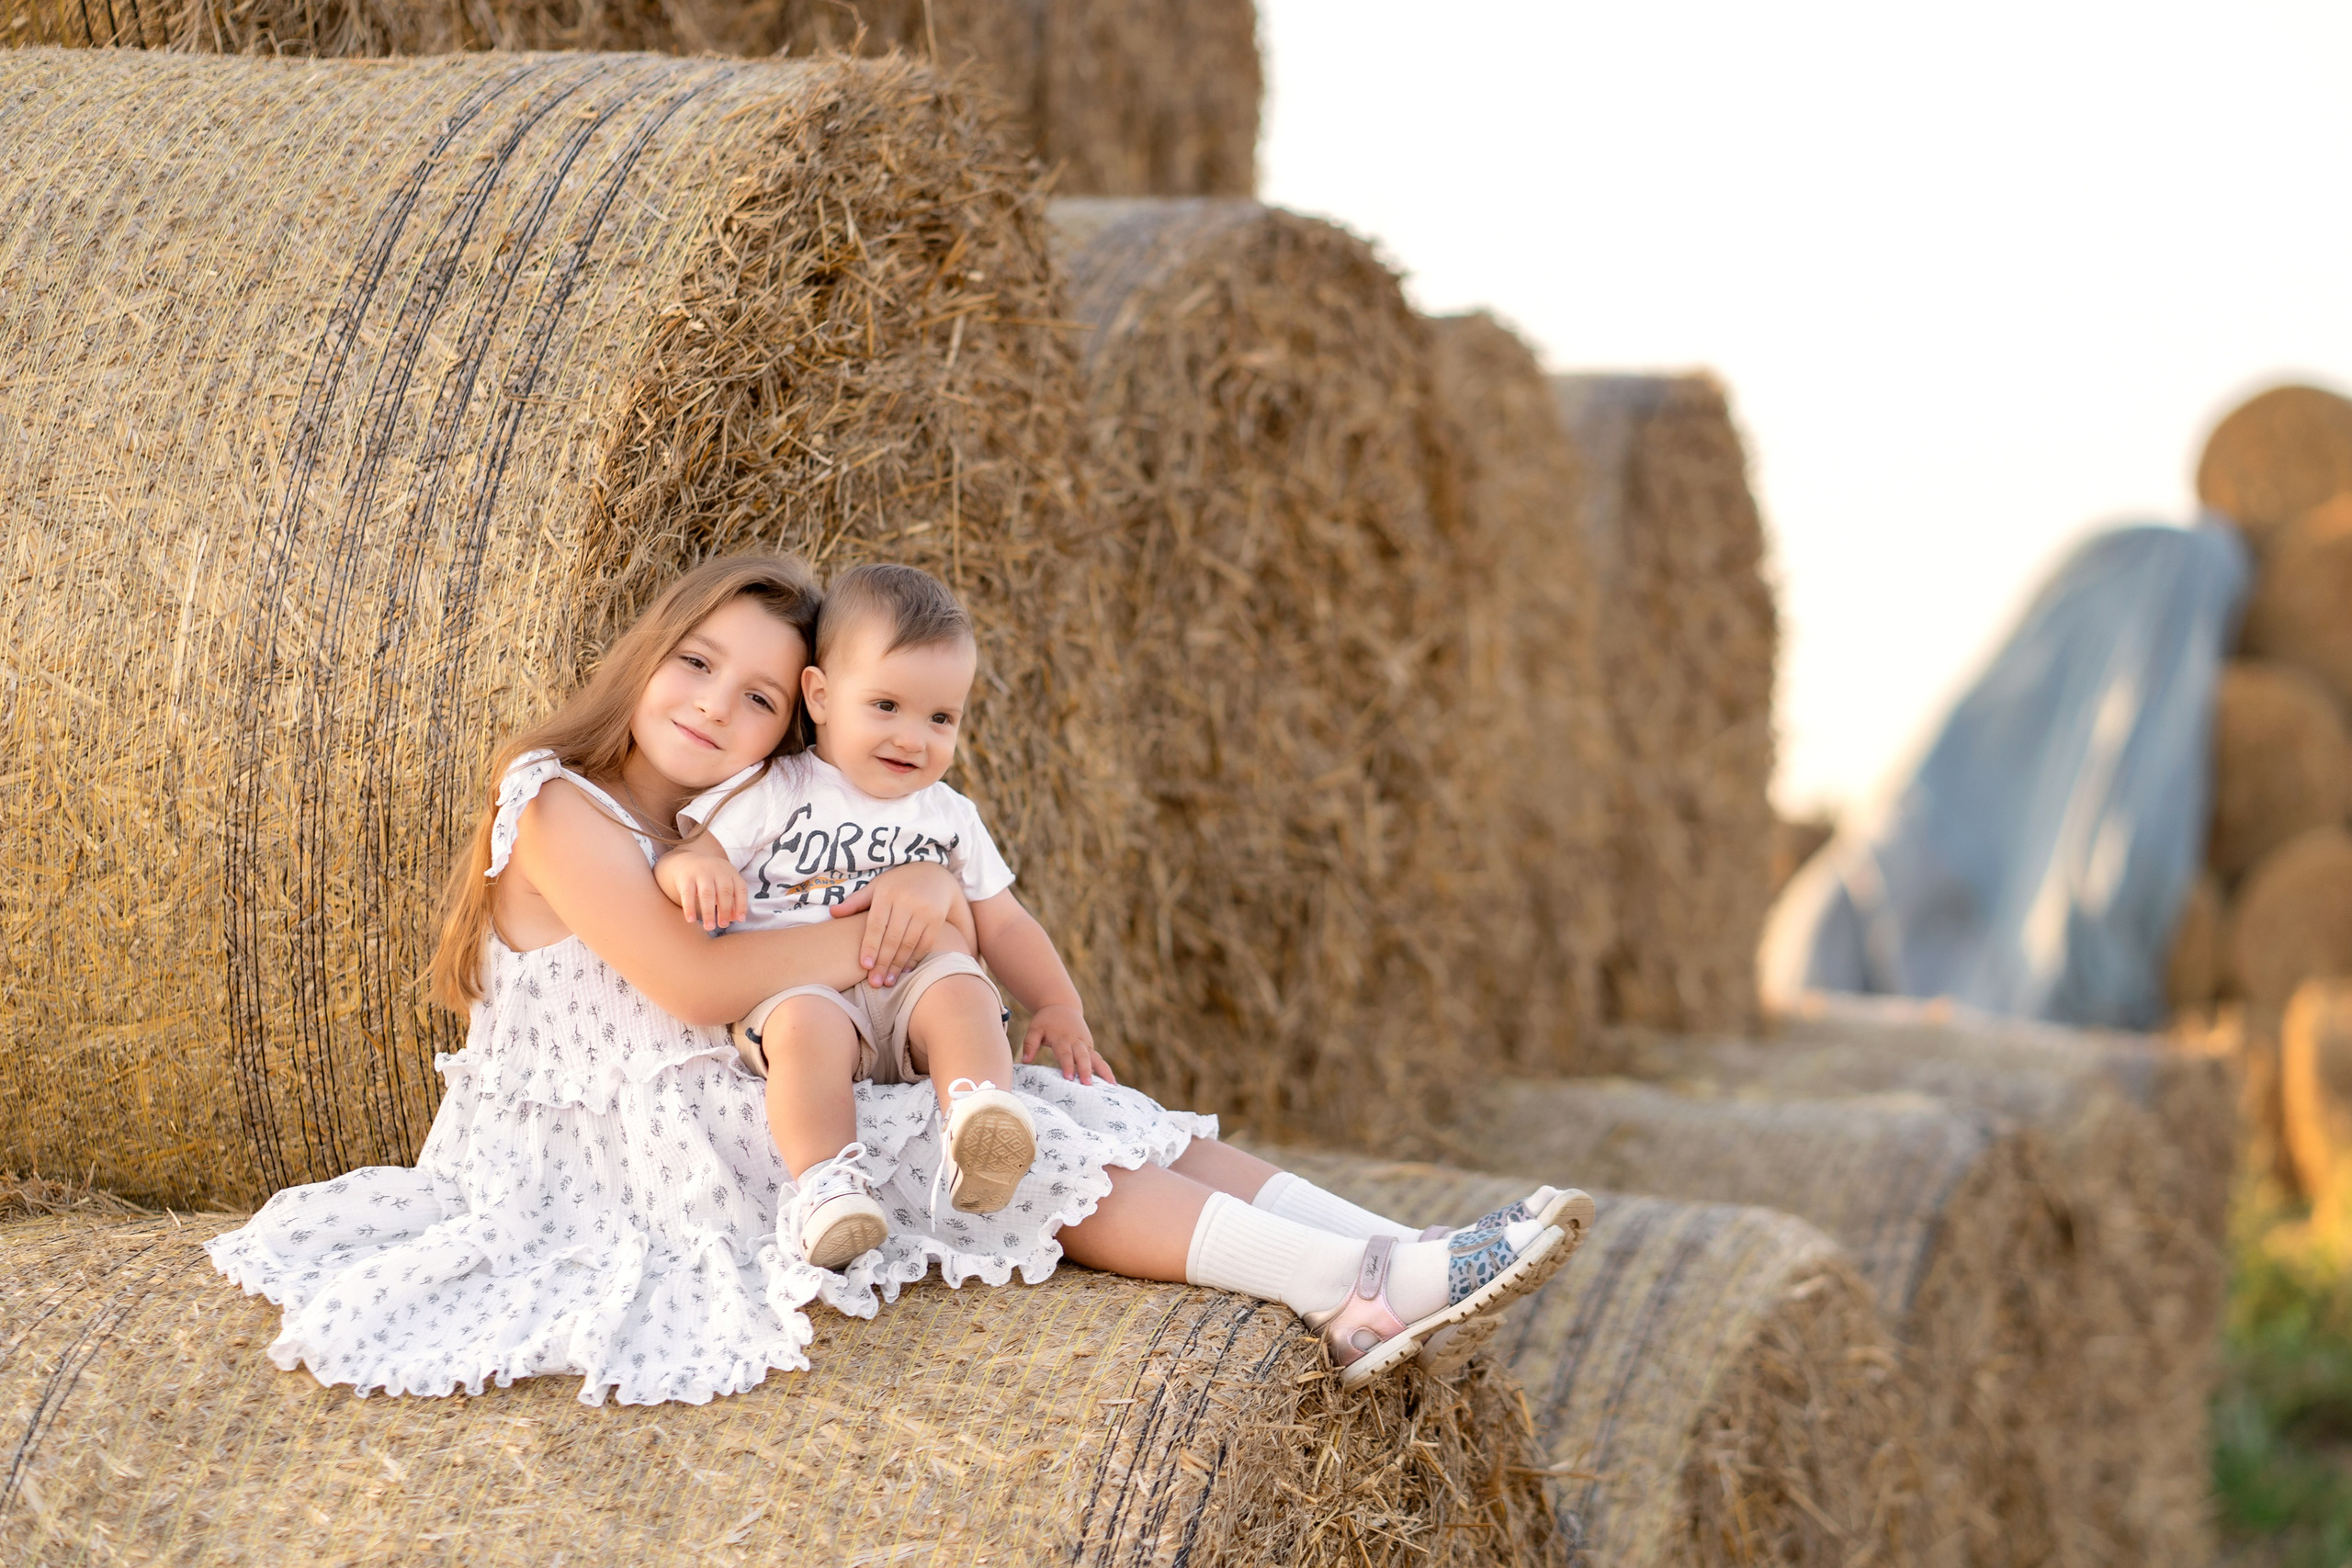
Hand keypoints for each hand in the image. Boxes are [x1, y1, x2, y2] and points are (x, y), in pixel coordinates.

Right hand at [656, 853, 747, 932]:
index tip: (740, 920)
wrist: (687, 862)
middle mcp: (718, 871)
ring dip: (709, 912)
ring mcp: (701, 873)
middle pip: (724, 892)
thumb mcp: (723, 884)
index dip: (742, 905)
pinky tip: (691, 920)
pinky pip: (688, 894)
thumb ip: (731, 900)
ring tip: (709, 927)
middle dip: (725, 910)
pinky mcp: (686, 877)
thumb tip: (735, 919)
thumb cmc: (711, 879)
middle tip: (722, 925)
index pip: (740, 889)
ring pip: (707, 894)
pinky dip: (690, 908)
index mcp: (731, 873)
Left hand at [831, 861, 962, 985]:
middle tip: (875, 982)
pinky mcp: (937, 919)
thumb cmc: (898, 883)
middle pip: (892, 938)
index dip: (870, 946)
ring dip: (898, 965)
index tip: (865, 966)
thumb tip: (832, 912)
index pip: (876, 925)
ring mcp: (924, 910)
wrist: (934, 874)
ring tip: (888, 981)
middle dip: (883, 962)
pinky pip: (925, 943)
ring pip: (909, 943)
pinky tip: (905, 971)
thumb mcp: (877, 886)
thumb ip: (856, 901)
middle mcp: (906, 901)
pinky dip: (915, 959)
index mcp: (887, 893)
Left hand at [1021, 1003, 1114, 1085]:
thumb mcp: (1035, 1029)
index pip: (1064, 1053)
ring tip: (1111, 1085)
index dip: (1067, 1065)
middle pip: (1082, 1056)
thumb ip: (1030, 1044)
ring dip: (1103, 1070)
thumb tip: (1025, 1061)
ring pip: (1095, 1057)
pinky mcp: (1090, 1047)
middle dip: (1085, 1070)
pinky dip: (1106, 1069)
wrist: (1062, 1006)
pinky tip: (1112, 1083)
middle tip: (1088, 1084)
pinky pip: (1098, 1059)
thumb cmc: (1046, 1021)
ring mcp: (1085, 1044)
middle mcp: (1076, 1041)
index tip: (1068, 1078)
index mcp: (1062, 1038)